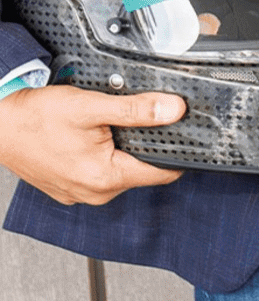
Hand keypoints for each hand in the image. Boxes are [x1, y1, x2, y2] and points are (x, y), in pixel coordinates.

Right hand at [0, 85, 186, 204]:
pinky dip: (102, 157)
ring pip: (121, 171)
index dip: (179, 150)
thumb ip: (136, 110)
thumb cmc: (34, 118)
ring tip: (107, 128)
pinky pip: (99, 174)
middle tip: (137, 120)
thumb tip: (174, 110)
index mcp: (106, 177)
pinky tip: (90, 139)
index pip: (165, 172)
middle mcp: (95, 193)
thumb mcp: (90, 107)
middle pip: (144, 171)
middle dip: (146, 146)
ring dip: (122, 150)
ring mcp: (80, 193)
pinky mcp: (69, 189)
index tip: (182, 132)